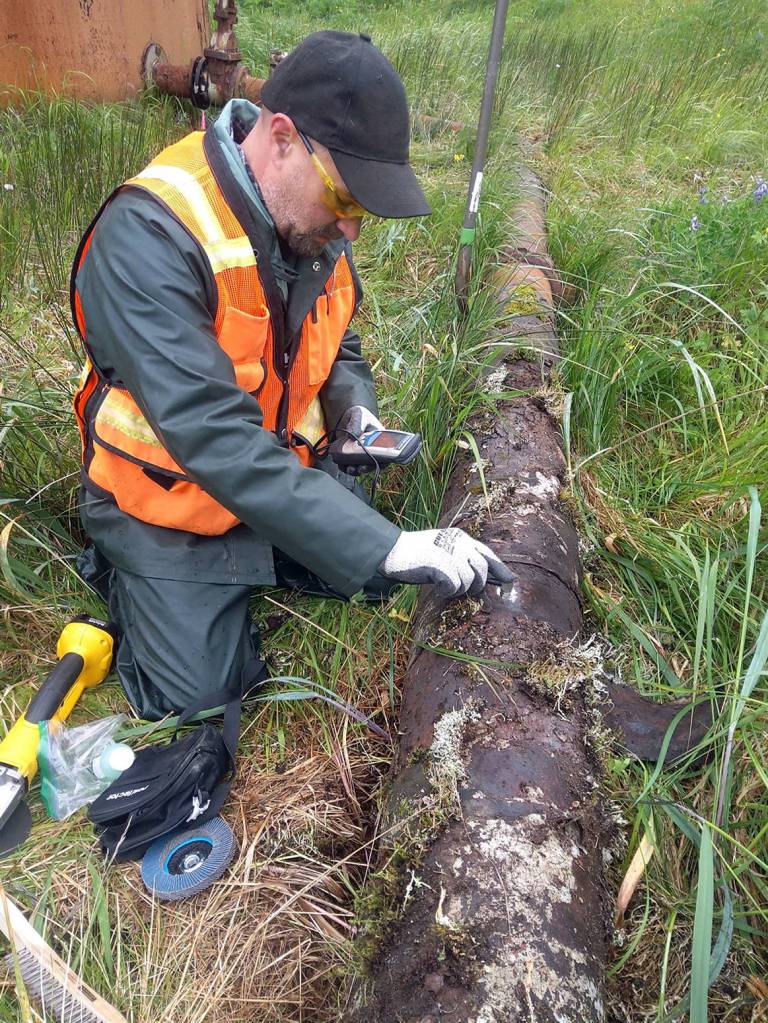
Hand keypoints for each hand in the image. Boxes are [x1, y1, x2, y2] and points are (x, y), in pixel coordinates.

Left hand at [330, 405, 385, 474]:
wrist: (346, 417)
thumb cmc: (358, 415)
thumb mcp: (359, 415)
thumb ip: (357, 424)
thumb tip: (353, 435)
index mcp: (380, 441)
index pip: (386, 454)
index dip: (382, 462)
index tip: (375, 462)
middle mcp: (372, 450)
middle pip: (372, 464)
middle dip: (366, 469)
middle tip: (360, 468)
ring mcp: (360, 455)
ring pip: (360, 467)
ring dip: (355, 471)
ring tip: (349, 469)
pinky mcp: (350, 457)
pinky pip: (349, 465)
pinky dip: (345, 467)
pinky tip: (341, 465)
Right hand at [378, 528, 513, 596]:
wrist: (392, 551)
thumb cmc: (417, 555)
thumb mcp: (444, 551)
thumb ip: (462, 558)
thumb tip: (484, 578)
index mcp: (461, 537)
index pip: (486, 553)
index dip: (499, 568)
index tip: (509, 581)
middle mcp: (458, 542)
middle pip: (482, 567)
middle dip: (478, 583)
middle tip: (467, 591)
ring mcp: (449, 552)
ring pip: (470, 578)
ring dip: (460, 589)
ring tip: (447, 588)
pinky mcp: (439, 563)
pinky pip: (455, 584)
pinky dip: (449, 590)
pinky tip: (440, 588)